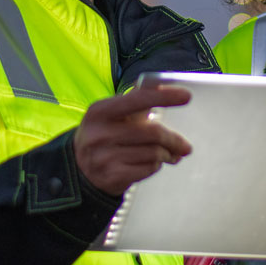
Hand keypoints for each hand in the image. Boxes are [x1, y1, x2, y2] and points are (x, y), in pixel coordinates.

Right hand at [73, 83, 191, 195]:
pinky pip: (148, 169)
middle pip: (153, 133)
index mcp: (100, 111)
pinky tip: (152, 164)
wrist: (79, 169)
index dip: (163, 97)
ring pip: (154, 153)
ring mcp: (105, 156)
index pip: (138, 100)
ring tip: (168, 156)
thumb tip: (164, 88)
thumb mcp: (110, 115)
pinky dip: (156, 166)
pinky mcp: (112, 176)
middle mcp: (100, 133)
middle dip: (173, 140)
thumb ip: (135, 100)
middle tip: (185, 146)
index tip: (186, 96)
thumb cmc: (103, 135)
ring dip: (166, 155)